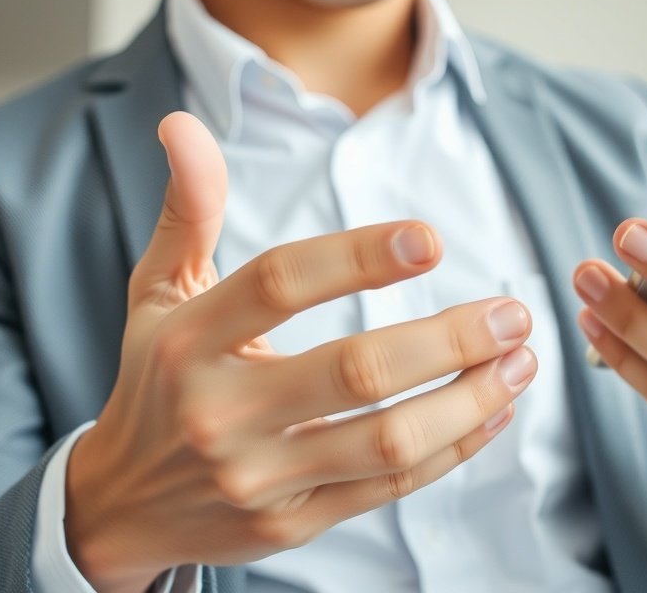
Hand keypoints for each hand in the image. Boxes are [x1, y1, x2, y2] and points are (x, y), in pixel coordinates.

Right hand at [65, 113, 536, 591]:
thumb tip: (183, 124)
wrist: (125, 505)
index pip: (280, 284)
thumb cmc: (155, 380)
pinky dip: (452, 448)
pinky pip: (387, 486)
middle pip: (355, 371)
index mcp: (188, 340)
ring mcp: (258, 475)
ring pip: (386, 439)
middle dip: (449, 339)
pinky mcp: (292, 523)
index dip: (358, 257)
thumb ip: (187, 211)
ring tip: (521, 360)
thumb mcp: (156, 294)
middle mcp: (220, 411)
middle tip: (513, 312)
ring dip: (469, 398)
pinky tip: (493, 411)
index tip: (432, 240)